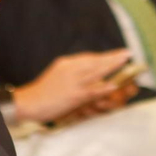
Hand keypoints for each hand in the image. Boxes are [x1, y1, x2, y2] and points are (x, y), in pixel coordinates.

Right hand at [11, 49, 132, 123]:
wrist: (28, 103)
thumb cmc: (41, 93)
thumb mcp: (56, 76)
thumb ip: (71, 73)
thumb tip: (86, 73)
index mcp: (66, 64)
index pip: (88, 58)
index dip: (103, 56)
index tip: (116, 54)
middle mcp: (70, 69)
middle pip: (95, 61)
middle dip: (112, 57)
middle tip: (127, 53)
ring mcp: (73, 82)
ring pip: (96, 72)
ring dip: (112, 65)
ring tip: (125, 61)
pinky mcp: (73, 95)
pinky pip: (91, 90)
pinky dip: (103, 87)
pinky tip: (114, 85)